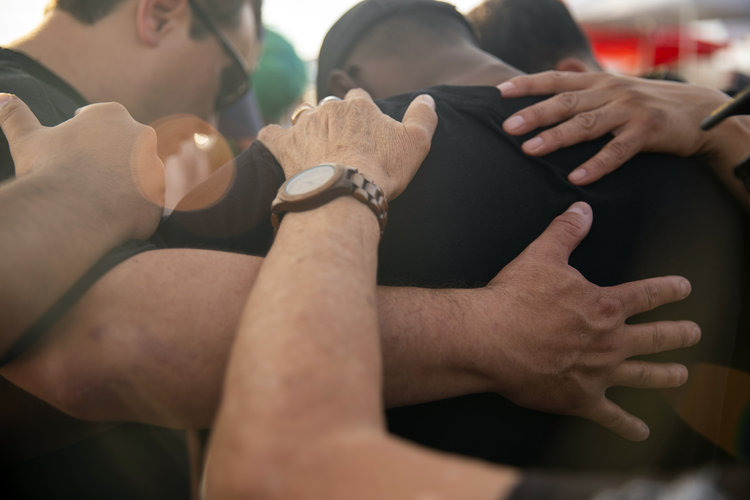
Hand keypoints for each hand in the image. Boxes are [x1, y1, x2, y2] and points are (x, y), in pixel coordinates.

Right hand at [0, 94, 163, 239]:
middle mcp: (142, 135)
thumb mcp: (28, 139)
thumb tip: (0, 97)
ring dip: (130, 186)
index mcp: (113, 114)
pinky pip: (152, 205)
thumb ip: (15, 115)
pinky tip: (118, 218)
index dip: (88, 139)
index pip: (105, 123)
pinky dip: (139, 211)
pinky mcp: (162, 197)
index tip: (78, 155)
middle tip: (92, 180)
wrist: (72, 209)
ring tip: (105, 201)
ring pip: (144, 176)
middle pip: (129, 149)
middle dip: (115, 161)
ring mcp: (156, 166)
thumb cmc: (49, 169)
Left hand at [258, 89, 437, 199]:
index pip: (360, 97)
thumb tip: (427, 98)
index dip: (362, 110)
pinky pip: (272, 134)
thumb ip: (423, 117)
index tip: (365, 127)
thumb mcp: (416, 143)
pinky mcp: (285, 145)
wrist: (345, 190)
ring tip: (314, 146)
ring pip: (304, 117)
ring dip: (308, 127)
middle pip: (331, 107)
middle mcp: (330, 109)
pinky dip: (274, 138)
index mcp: (360, 106)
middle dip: (334, 120)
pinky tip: (278, 144)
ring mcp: (305, 126)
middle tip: (342, 143)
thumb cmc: (382, 168)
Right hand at [465, 202, 698, 440]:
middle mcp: (611, 341)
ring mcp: (599, 374)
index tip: (685, 288)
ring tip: (682, 375)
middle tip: (694, 333)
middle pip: (657, 338)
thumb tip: (583, 208)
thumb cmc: (515, 297)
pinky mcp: (581, 399)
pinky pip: (611, 416)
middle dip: (679, 334)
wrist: (490, 339)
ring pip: (644, 376)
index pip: (647, 295)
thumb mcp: (541, 256)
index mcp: (605, 305)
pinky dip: (628, 426)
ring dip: (667, 375)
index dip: (669, 290)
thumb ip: (566, 232)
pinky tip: (642, 432)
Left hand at [497, 71, 732, 184]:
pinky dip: (596, 164)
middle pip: (564, 102)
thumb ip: (584, 93)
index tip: (499, 93)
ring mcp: (628, 109)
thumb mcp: (614, 91)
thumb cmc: (648, 105)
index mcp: (597, 81)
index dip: (527, 85)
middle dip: (533, 114)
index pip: (555, 80)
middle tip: (507, 127)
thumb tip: (549, 94)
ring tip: (530, 150)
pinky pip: (617, 150)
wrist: (700, 110)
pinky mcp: (647, 130)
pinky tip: (577, 178)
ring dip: (556, 138)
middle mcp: (609, 91)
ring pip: (585, 124)